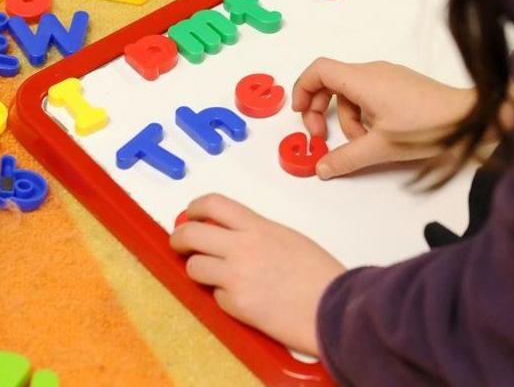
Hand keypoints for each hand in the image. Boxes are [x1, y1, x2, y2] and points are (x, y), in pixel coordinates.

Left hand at [171, 194, 344, 356]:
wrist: (334, 307)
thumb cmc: (321, 275)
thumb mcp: (289, 239)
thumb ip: (258, 235)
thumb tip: (233, 239)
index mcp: (258, 227)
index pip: (213, 204)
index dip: (194, 209)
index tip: (190, 216)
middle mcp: (242, 247)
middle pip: (191, 233)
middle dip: (179, 239)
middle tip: (180, 246)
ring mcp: (236, 276)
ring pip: (194, 267)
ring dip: (199, 272)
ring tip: (214, 278)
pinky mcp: (236, 305)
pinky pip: (216, 297)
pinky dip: (224, 299)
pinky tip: (245, 301)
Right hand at [291, 59, 475, 178]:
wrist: (470, 119)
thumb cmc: (427, 128)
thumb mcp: (381, 148)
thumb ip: (346, 158)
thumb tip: (321, 168)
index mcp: (363, 79)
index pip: (319, 70)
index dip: (302, 89)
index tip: (301, 115)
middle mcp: (373, 71)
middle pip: (332, 82)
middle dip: (321, 110)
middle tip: (322, 137)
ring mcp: (388, 76)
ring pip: (352, 93)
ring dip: (348, 119)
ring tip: (364, 143)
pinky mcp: (401, 85)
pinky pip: (370, 95)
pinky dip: (365, 115)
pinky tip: (380, 136)